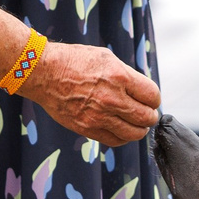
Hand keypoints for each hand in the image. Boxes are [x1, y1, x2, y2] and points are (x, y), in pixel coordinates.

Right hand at [24, 42, 160, 144]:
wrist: (44, 73)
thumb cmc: (74, 61)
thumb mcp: (106, 58)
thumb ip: (127, 75)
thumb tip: (143, 91)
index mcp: (119, 77)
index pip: (152, 96)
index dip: (154, 99)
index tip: (150, 100)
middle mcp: (112, 98)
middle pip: (146, 117)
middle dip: (150, 116)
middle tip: (146, 114)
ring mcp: (99, 116)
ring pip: (134, 133)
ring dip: (139, 129)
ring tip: (136, 124)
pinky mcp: (87, 128)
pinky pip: (115, 141)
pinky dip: (123, 138)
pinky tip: (121, 129)